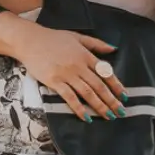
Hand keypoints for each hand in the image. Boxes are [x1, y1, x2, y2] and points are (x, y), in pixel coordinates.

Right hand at [11, 20, 126, 121]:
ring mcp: (67, 74)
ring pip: (87, 93)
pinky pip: (69, 97)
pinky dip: (79, 108)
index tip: (124, 96)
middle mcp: (79, 66)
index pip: (105, 73)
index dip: (116, 86)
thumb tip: (113, 48)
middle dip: (112, 100)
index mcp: (85, 55)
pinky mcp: (54, 82)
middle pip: (99, 86)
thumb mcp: (77, 36)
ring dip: (99, 106)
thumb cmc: (53, 38)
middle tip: (121, 111)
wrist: (30, 41)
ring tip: (108, 116)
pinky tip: (86, 117)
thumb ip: (96, 44)